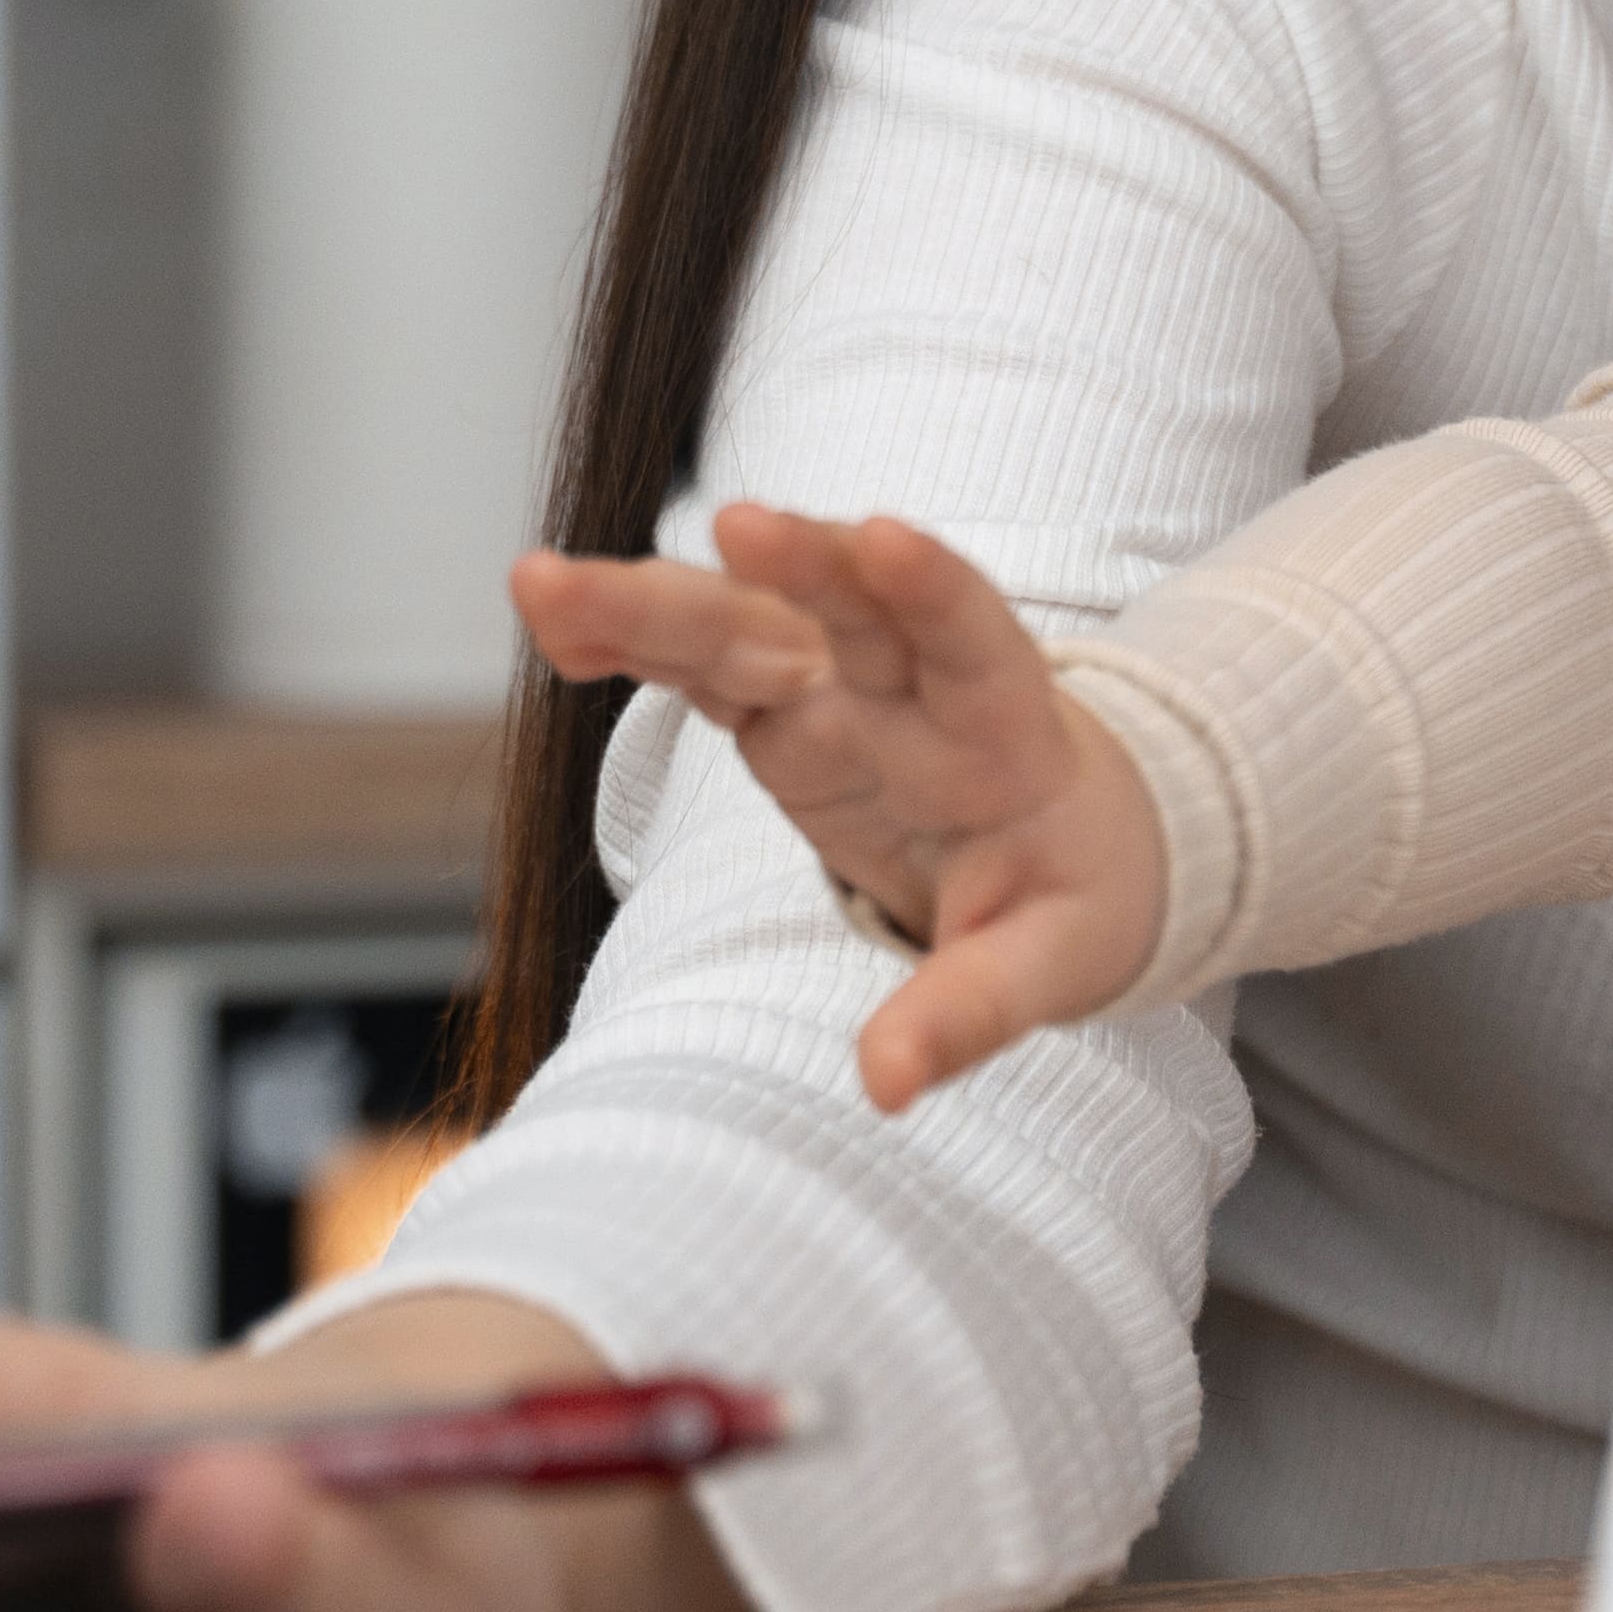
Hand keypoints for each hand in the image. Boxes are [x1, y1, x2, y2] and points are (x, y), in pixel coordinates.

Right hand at [508, 508, 1165, 1108]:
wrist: (1066, 841)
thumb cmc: (1068, 892)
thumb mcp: (1050, 964)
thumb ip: (968, 1013)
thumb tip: (883, 1084)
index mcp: (1002, 725)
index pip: (973, 636)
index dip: (931, 586)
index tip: (883, 540)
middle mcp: (909, 681)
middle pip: (844, 610)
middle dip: (791, 566)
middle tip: (734, 527)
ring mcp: (832, 682)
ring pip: (741, 625)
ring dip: (652, 599)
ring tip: (543, 583)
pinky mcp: (774, 706)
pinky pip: (694, 663)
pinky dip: (627, 639)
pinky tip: (552, 621)